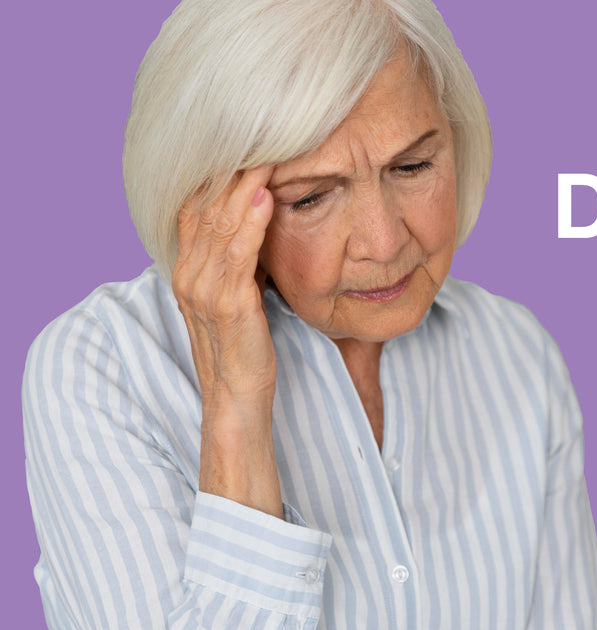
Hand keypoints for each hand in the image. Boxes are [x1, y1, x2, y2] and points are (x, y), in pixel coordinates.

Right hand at [174, 166, 283, 517]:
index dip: (221, 167)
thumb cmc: (250, 346)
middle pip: (206, 203)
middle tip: (262, 124)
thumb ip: (248, 257)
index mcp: (193, 265)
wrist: (240, 401)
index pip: (201, 202)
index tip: (252, 133)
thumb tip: (269, 215)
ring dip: (242, 181)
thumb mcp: (246, 294)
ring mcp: (204, 288)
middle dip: (234, 163)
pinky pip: (237, 255)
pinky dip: (250, 223)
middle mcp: (190, 271)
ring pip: (219, 222)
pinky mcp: (226, 306)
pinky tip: (265, 195)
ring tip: (267, 145)